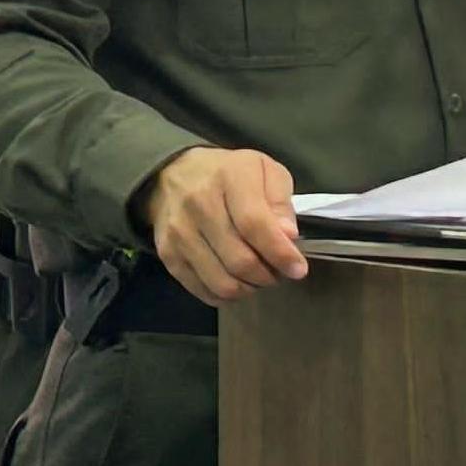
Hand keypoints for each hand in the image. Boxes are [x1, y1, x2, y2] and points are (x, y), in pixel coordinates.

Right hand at [143, 147, 304, 304]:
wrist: (173, 174)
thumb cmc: (228, 173)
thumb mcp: (264, 170)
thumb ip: (281, 201)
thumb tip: (289, 236)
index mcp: (229, 177)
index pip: (255, 225)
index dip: (280, 253)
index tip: (297, 269)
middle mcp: (198, 204)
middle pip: (240, 259)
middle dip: (268, 275)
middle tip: (278, 272)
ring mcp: (179, 232)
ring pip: (222, 282)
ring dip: (249, 288)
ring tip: (258, 277)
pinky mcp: (168, 254)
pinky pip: (203, 290)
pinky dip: (226, 295)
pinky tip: (237, 281)